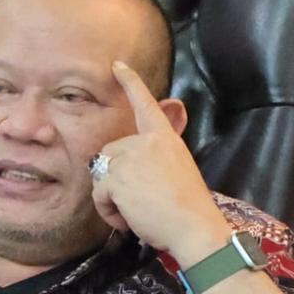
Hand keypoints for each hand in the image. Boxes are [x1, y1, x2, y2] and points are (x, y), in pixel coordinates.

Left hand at [91, 61, 233, 265]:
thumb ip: (154, 160)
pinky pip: (99, 193)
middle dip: (115, 180)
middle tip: (138, 203)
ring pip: (101, 175)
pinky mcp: (118, 177)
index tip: (117, 66)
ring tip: (134, 213)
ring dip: (111, 199)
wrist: (194, 227)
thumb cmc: (188, 208)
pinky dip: (108, 211)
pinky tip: (128, 220)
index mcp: (165, 139)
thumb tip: (126, 164)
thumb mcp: (176, 171)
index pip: (146, 104)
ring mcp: (131, 157)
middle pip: (110, 153)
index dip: (131, 83)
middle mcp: (147, 142)